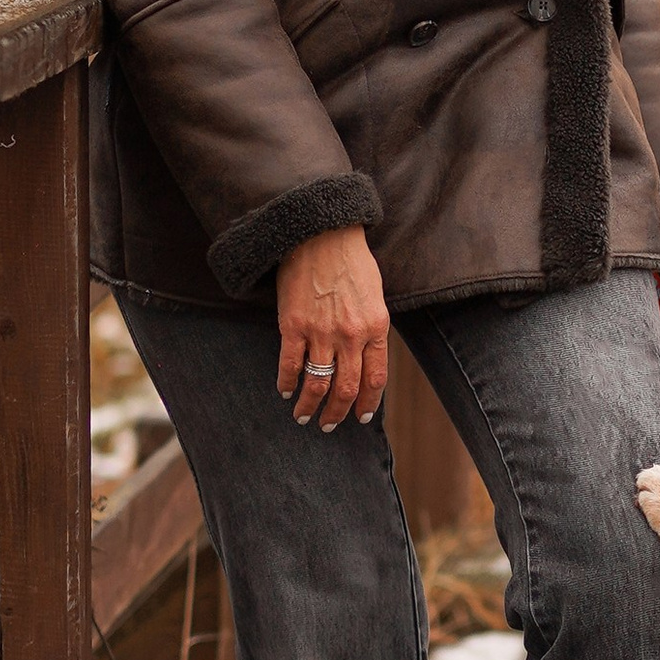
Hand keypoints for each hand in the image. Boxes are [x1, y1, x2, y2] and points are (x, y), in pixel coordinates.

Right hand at [275, 227, 391, 431]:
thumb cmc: (351, 260)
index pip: (375, 379)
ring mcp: (321, 332)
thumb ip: (372, 328)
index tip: (359, 417)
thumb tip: (365, 358)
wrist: (322, 234)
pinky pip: (290, 364)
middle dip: (337, 414)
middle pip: (345, 388)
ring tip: (303, 416)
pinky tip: (284, 390)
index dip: (366, 403)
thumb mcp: (375, 295)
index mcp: (375, 327)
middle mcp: (351, 335)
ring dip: (309, 406)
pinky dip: (286, 382)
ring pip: (317, 384)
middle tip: (329, 425)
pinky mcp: (294, 325)